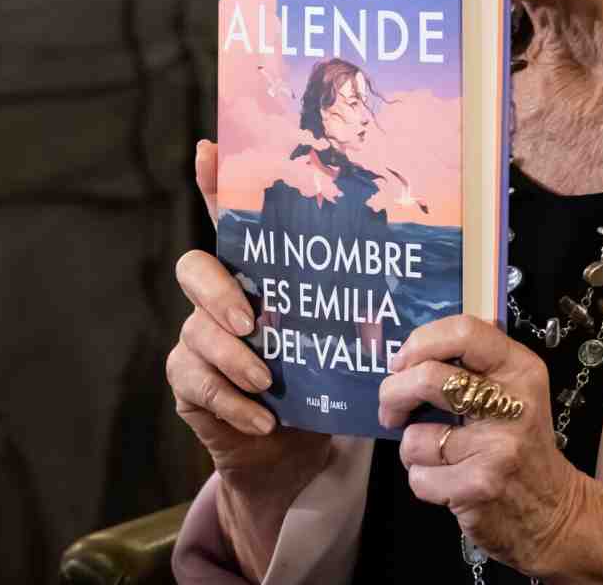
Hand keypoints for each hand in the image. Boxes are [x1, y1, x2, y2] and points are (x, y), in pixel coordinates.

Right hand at [170, 143, 328, 480]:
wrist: (292, 452)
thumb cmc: (322, 382)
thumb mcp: (342, 338)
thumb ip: (354, 305)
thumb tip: (415, 269)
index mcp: (257, 274)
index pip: (229, 220)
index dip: (213, 185)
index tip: (208, 150)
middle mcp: (218, 297)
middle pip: (193, 269)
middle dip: (218, 291)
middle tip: (251, 320)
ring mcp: (198, 338)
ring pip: (196, 331)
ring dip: (235, 358)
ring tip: (267, 381)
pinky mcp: (188, 382)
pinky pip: (196, 381)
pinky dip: (232, 401)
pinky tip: (262, 418)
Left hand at [381, 315, 588, 576]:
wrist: (554, 511)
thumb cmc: (520, 445)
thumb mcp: (514, 392)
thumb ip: (474, 367)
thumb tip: (406, 357)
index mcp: (521, 370)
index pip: (465, 331)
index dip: (421, 342)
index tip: (402, 364)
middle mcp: (512, 404)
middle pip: (428, 378)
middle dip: (393, 394)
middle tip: (392, 410)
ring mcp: (497, 447)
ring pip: (415, 437)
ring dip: (413, 450)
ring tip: (439, 456)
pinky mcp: (479, 486)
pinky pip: (419, 477)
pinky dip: (423, 482)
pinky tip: (449, 483)